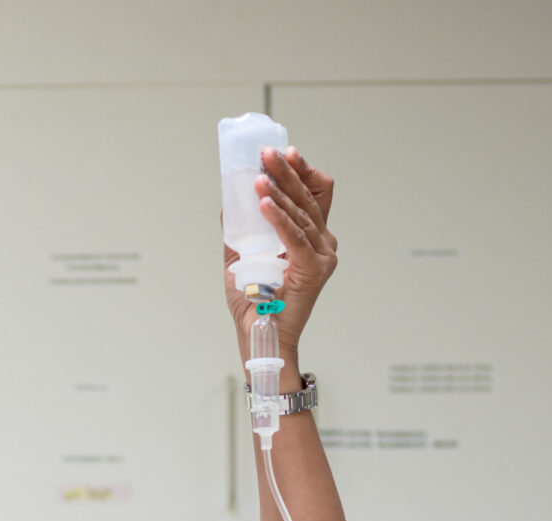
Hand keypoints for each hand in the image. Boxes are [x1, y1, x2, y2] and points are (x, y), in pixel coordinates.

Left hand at [225, 146, 337, 360]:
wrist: (260, 336)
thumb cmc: (255, 302)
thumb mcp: (242, 259)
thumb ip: (239, 234)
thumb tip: (228, 204)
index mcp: (311, 238)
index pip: (314, 195)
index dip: (302, 172)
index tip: (284, 153)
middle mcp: (322, 243)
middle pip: (307, 198)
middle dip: (286, 172)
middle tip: (266, 153)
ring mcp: (322, 256)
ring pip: (300, 214)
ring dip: (278, 192)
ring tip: (258, 176)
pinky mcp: (314, 270)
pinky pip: (295, 237)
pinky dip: (279, 219)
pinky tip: (264, 203)